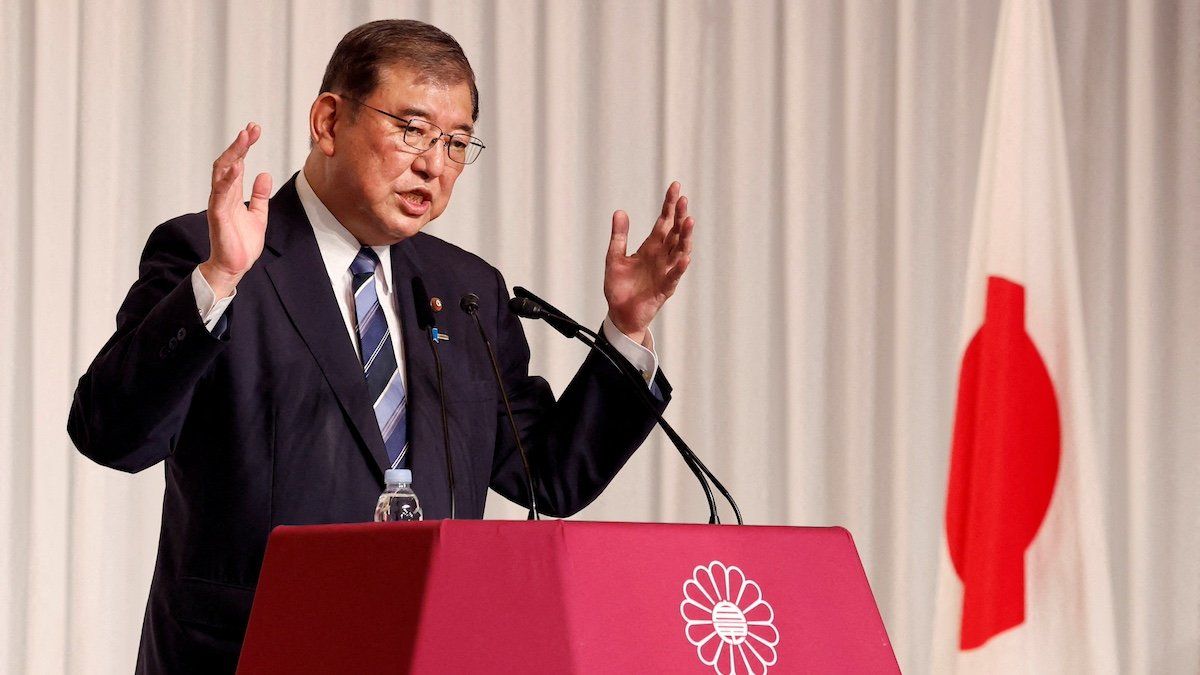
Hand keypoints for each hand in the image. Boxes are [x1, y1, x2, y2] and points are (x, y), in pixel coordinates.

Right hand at [199, 122, 271, 298]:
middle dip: (239, 145)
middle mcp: (223, 195)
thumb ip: (260, 195)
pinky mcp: (218, 215)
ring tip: (244, 139)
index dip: (245, 146)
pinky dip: (228, 179)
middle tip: (251, 129)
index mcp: (232, 194)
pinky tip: (236, 166)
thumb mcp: (258, 215)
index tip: (254, 129)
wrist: (235, 266)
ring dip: (233, 155)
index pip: (237, 163)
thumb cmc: (242, 243)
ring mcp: (219, 204)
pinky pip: (220, 193)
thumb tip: (265, 174)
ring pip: (221, 173)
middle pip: (227, 162)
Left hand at [603, 181, 694, 344]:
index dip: (669, 205)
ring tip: (688, 222)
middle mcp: (661, 257)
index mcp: (651, 247)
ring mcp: (665, 272)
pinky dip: (679, 267)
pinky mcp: (663, 289)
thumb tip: (620, 211)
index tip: (676, 187)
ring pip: (678, 251)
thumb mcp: (614, 257)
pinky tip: (684, 257)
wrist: (619, 314)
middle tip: (683, 200)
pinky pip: (673, 277)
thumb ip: (619, 236)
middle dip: (680, 217)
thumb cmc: (619, 287)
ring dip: (684, 238)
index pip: (664, 222)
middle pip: (674, 233)